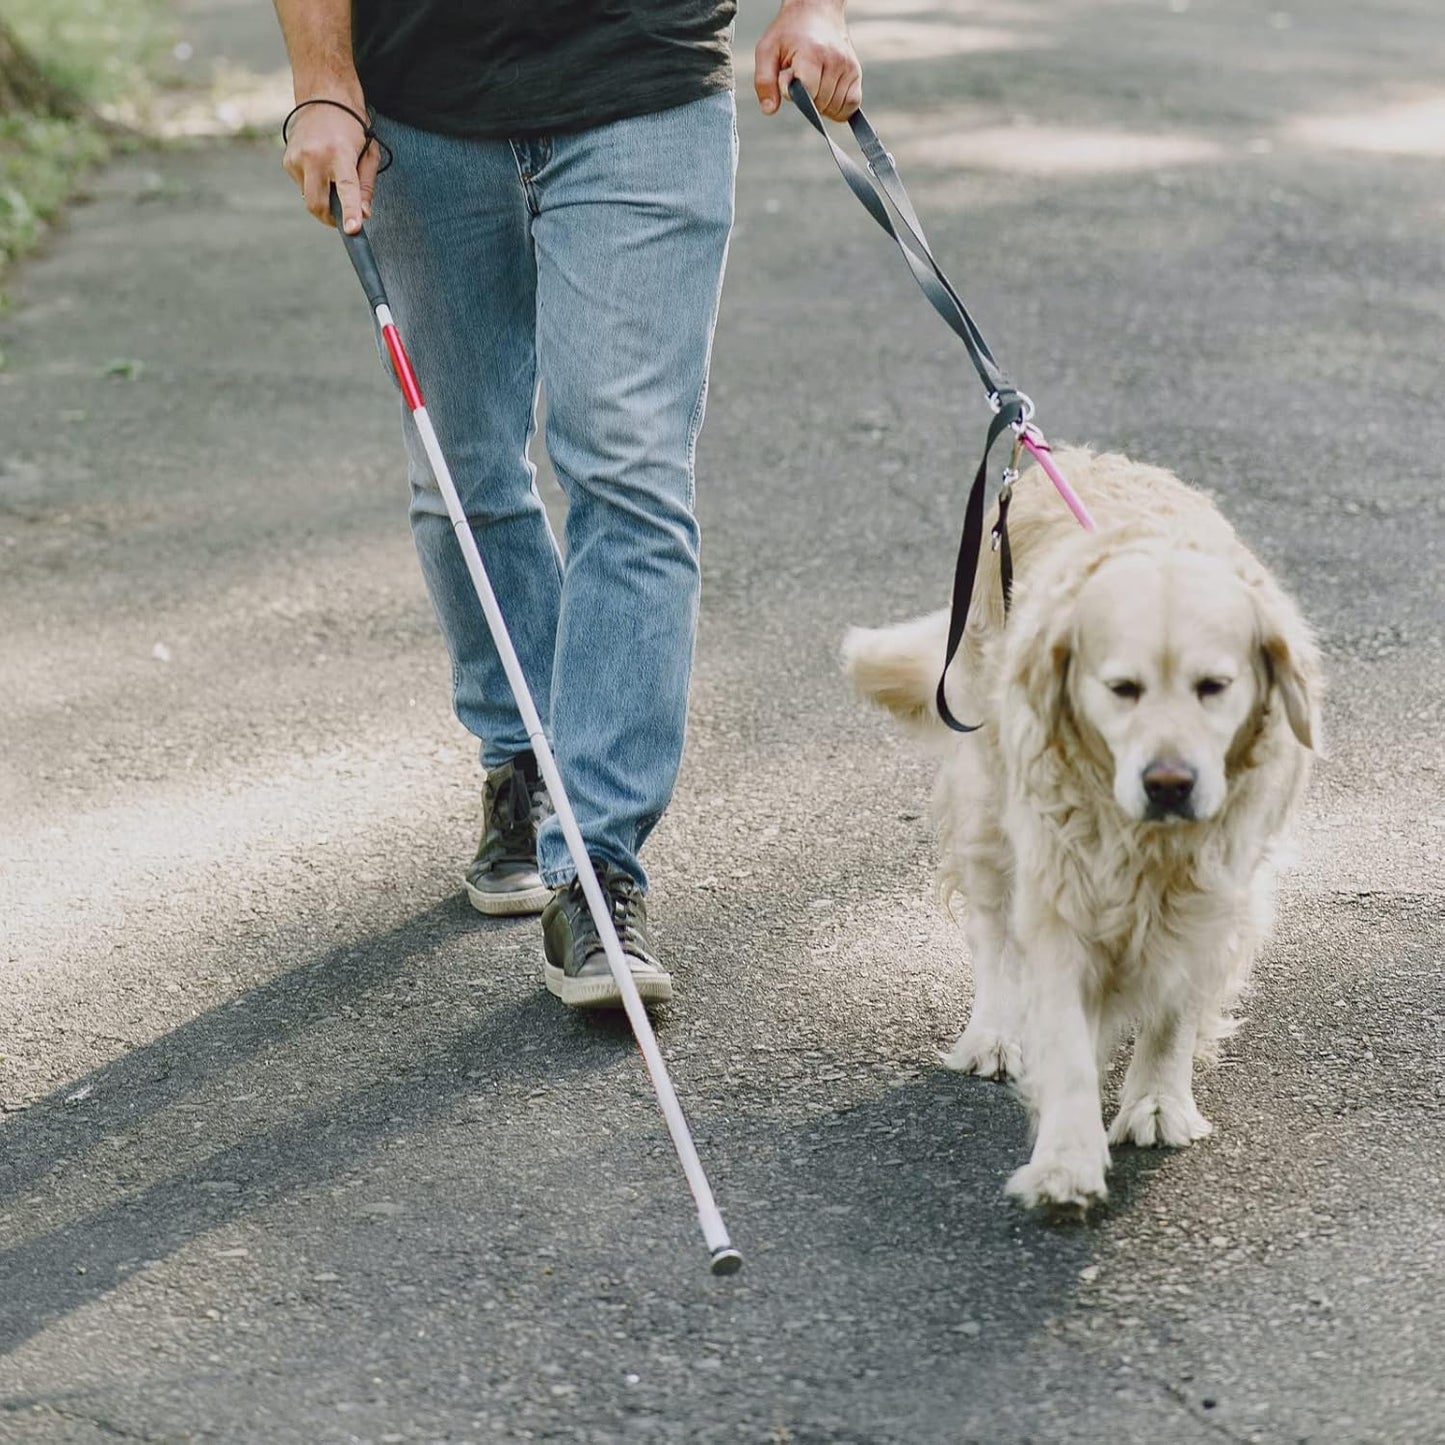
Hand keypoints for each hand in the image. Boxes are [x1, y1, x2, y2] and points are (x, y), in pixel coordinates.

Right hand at [282, 94, 379, 233]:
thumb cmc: (351, 126)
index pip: (346, 189)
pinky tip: (320, 168)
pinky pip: (302, 186)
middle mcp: (314, 156)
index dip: (350, 212)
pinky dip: (314, 186)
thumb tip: (364, 215)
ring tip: (332, 176)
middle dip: (330, 218)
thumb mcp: (368, 152)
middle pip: (317, 205)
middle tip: (342, 218)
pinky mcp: (287, 161)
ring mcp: (297, 158)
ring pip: (309, 198)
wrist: (323, 95)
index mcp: (340, 153)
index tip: (352, 230)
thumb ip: (366, 186)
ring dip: (323, 198)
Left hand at [755, 0, 861, 121]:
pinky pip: (851, 105)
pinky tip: (827, 94)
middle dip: (807, 99)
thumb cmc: (789, 32)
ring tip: (814, 82)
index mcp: (812, 54)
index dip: (793, 92)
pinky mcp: (856, 72)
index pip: (807, 95)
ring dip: (822, 104)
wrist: (816, 10)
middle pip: (820, 105)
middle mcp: (835, 60)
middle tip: (802, 76)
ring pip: (835, 108)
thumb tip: (769, 110)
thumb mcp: (767, 50)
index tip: (788, 74)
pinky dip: (839, 107)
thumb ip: (764, 81)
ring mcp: (848, 66)